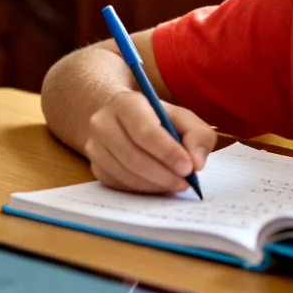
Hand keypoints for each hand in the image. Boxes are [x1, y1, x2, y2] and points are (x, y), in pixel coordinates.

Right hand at [81, 91, 216, 193]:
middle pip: (132, 156)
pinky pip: (121, 184)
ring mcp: (95, 147)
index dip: (167, 152)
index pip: (144, 131)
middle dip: (163, 174)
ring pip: (126, 174)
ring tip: (177, 184)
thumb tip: (197, 162)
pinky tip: (159, 185)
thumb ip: (197, 134)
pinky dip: (144, 189)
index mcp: (125, 103)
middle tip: (185, 182)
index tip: (188, 167)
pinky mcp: (96, 167)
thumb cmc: (154, 117)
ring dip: (155, 185)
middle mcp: (103, 123)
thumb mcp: (181, 116)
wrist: (117, 117)